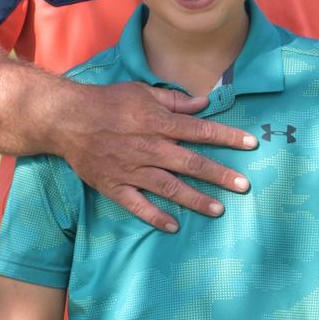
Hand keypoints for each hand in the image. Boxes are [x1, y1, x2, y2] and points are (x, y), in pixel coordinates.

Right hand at [56, 80, 258, 230]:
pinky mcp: (114, 186)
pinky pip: (137, 205)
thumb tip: (202, 104)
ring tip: (219, 210)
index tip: (251, 144)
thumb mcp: (142, 92)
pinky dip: (155, 217)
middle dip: (220, 175)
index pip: (200, 131)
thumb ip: (174, 101)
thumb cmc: (107, 101)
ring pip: (170, 188)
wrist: (67, 119)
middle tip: (244, 185)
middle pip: (191, 163)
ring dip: (196, 200)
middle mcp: (149, 147)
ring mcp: (132, 169)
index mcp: (157, 122)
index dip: (227, 137)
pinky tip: (174, 227)